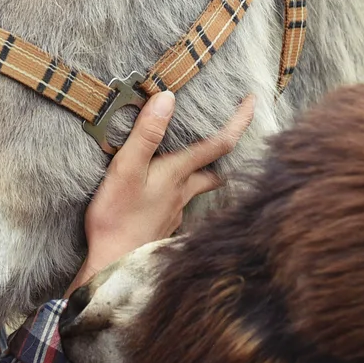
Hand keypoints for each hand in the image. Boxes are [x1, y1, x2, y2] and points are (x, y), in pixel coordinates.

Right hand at [67, 91, 254, 293]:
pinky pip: (181, 201)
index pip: (219, 143)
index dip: (238, 121)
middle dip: (224, 149)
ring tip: (198, 158)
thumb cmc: (117, 217)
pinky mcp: (163, 224)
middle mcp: (183, 192)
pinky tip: (168, 190)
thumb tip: (167, 98)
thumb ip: (147, 134)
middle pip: (214, 168)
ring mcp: (174, 210)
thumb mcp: (126, 168)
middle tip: (228, 131)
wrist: (111, 264)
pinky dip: (182, 189)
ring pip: (199, 186)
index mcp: (178, 174)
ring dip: (205, 170)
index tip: (252, 100)